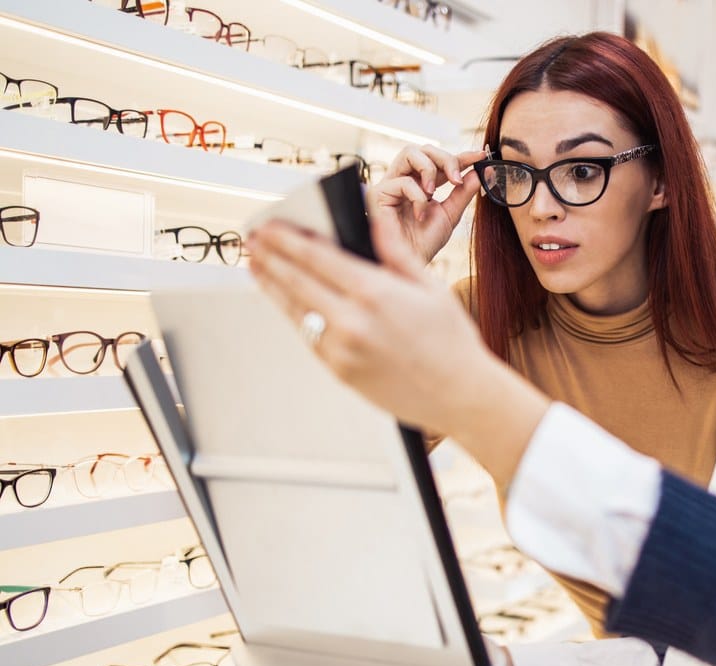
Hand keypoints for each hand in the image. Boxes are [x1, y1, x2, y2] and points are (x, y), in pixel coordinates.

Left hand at [246, 210, 549, 484]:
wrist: (460, 395)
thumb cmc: (452, 340)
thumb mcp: (430, 286)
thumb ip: (395, 251)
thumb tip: (375, 217)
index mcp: (374, 292)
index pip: (316, 257)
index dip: (286, 239)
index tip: (267, 227)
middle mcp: (351, 320)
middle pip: (295, 281)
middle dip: (269, 258)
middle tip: (250, 241)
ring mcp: (341, 349)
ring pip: (295, 311)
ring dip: (272, 286)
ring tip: (257, 267)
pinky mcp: (340, 371)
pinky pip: (309, 337)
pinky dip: (295, 315)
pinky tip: (288, 302)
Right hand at [368, 145, 484, 264]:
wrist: (409, 263)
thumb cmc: (425, 242)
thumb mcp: (450, 215)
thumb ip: (462, 194)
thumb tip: (477, 173)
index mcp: (422, 183)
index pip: (441, 161)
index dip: (461, 157)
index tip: (480, 157)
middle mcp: (405, 179)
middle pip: (424, 149)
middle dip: (445, 159)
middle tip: (457, 179)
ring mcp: (390, 183)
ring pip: (410, 152)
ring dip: (429, 169)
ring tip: (435, 192)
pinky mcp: (379, 192)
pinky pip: (403, 181)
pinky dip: (417, 197)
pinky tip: (419, 215)